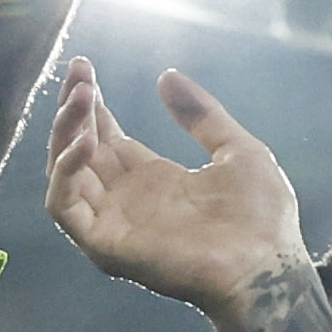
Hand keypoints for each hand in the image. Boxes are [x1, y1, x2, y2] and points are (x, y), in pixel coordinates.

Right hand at [44, 62, 308, 322]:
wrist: (268, 264)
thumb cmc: (261, 218)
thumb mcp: (237, 149)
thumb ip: (201, 115)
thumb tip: (166, 75)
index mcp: (151, 179)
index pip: (103, 136)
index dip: (90, 103)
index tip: (83, 67)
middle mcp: (125, 199)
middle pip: (78, 148)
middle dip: (73, 109)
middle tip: (80, 74)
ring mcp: (112, 222)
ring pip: (64, 173)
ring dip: (64, 134)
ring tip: (81, 100)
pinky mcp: (105, 244)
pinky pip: (64, 208)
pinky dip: (63, 174)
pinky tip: (81, 144)